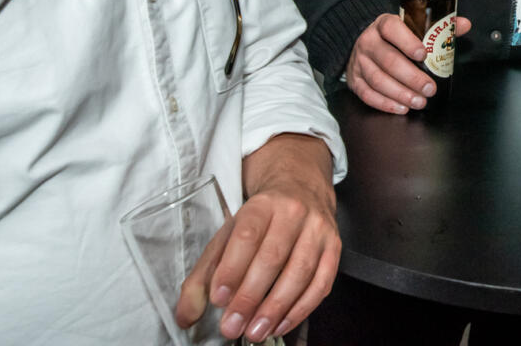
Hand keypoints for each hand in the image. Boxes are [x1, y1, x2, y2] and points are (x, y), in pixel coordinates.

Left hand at [178, 135, 338, 342]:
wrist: (301, 188)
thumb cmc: (261, 220)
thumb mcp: (227, 235)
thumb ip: (203, 275)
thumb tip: (186, 315)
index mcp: (263, 205)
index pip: (247, 235)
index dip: (232, 268)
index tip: (218, 298)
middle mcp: (294, 212)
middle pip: (273, 256)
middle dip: (251, 296)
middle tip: (233, 326)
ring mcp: (319, 229)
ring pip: (300, 272)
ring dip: (276, 308)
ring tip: (255, 332)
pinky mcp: (335, 248)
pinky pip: (322, 283)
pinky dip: (302, 308)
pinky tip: (281, 324)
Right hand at [344, 12, 471, 113]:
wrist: (363, 41)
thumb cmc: (395, 36)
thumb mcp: (412, 26)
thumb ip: (438, 26)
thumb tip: (465, 24)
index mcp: (383, 24)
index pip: (392, 29)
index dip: (407, 42)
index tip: (423, 55)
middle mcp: (368, 42)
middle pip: (388, 60)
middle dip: (411, 77)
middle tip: (430, 89)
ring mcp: (359, 62)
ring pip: (378, 80)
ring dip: (400, 94)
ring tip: (419, 102)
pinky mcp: (354, 80)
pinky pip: (367, 94)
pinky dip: (385, 104)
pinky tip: (401, 108)